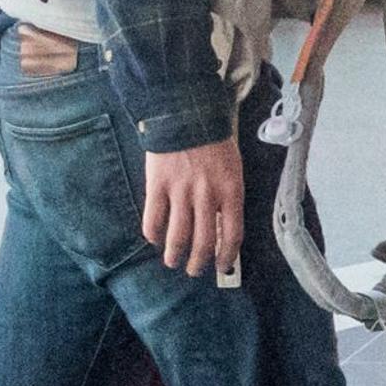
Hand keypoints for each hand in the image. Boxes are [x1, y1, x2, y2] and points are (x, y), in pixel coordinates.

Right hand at [142, 136, 247, 276]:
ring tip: (173, 261)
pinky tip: (154, 238)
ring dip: (174, 255)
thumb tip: (221, 231)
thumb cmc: (213, 143)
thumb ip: (229, 198)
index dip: (227, 257)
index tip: (222, 266)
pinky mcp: (157, 186)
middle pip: (203, 242)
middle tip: (195, 271)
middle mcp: (207, 195)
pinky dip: (153, 234)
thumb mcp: (233, 169)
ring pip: (177, 237)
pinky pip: (153, 220)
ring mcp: (180, 191)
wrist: (185, 114)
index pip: (232, 235)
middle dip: (199, 263)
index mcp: (231, 191)